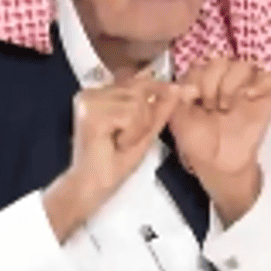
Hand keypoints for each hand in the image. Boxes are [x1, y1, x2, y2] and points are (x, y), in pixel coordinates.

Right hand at [44, 70, 180, 241]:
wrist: (90, 188)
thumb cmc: (114, 163)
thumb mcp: (144, 132)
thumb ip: (159, 109)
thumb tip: (179, 88)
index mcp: (101, 94)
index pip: (137, 82)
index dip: (159, 88)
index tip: (182, 91)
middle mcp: (91, 92)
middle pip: (140, 89)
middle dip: (144, 118)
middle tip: (126, 140)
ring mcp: (88, 99)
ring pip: (137, 102)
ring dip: (137, 128)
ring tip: (120, 143)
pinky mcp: (90, 111)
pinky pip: (130, 114)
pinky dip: (131, 133)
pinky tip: (116, 144)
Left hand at [168, 56, 270, 222]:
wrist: (219, 164)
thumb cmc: (198, 141)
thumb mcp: (178, 119)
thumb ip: (178, 97)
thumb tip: (188, 85)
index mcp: (201, 79)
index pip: (200, 63)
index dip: (195, 79)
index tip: (193, 99)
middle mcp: (224, 78)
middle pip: (220, 60)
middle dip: (211, 82)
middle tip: (209, 107)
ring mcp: (246, 86)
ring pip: (244, 64)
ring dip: (231, 83)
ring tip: (225, 107)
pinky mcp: (266, 96)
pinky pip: (270, 76)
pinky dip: (259, 83)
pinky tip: (249, 97)